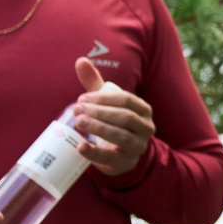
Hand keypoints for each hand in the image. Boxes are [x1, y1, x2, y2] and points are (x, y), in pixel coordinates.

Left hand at [70, 56, 154, 176]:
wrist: (120, 154)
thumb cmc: (113, 122)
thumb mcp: (106, 103)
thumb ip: (95, 84)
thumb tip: (80, 60)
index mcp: (143, 110)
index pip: (126, 100)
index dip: (104, 98)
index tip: (82, 98)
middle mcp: (145, 128)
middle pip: (124, 117)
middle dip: (99, 112)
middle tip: (77, 110)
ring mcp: (137, 146)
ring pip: (121, 136)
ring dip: (99, 128)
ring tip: (79, 122)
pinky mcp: (126, 162)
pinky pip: (111, 157)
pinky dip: (95, 152)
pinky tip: (81, 146)